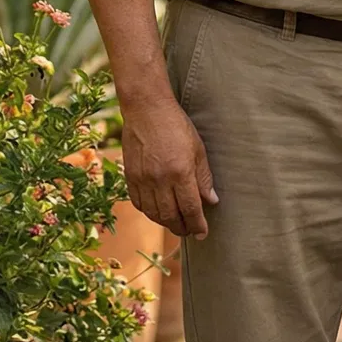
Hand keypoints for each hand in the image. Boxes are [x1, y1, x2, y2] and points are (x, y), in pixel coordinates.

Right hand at [121, 95, 218, 238]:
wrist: (146, 109)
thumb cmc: (176, 125)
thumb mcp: (197, 149)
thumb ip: (203, 177)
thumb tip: (211, 200)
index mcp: (180, 172)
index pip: (191, 209)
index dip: (197, 225)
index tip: (202, 233)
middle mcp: (160, 180)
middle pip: (171, 216)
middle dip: (182, 228)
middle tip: (190, 231)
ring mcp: (142, 179)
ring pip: (154, 213)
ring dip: (166, 222)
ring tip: (175, 222)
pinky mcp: (130, 176)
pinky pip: (139, 203)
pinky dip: (149, 212)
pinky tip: (158, 210)